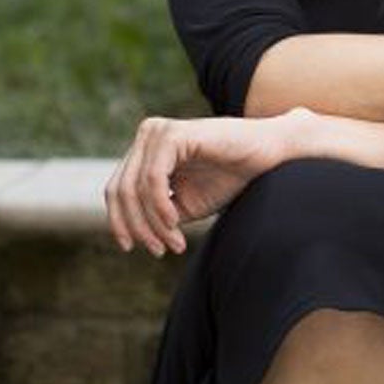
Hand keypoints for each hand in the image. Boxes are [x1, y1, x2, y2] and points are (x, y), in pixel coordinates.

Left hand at [103, 108, 310, 256]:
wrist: (267, 156)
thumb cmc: (229, 178)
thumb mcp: (185, 203)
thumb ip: (156, 214)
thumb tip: (130, 234)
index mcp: (145, 150)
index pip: (117, 189)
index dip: (119, 222)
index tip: (132, 248)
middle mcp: (147, 136)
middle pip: (121, 191)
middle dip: (137, 226)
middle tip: (159, 251)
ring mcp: (157, 132)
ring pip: (135, 189)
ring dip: (153, 223)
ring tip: (174, 243)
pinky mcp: (173, 134)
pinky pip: (153, 179)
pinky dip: (160, 207)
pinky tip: (175, 223)